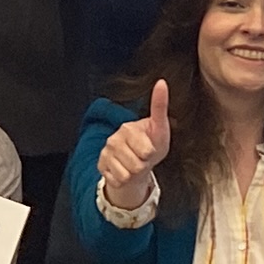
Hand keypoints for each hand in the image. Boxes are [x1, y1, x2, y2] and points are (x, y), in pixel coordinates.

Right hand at [98, 82, 172, 212]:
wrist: (138, 162)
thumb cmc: (151, 144)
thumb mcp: (160, 127)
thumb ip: (160, 106)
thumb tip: (162, 82)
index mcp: (128, 128)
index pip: (145, 151)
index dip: (150, 154)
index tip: (150, 149)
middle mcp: (113, 139)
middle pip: (136, 165)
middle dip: (142, 165)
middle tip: (142, 158)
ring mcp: (106, 153)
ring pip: (126, 174)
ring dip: (133, 174)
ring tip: (134, 164)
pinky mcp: (101, 166)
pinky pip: (117, 181)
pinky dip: (124, 180)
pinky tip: (125, 171)